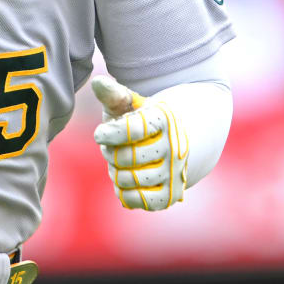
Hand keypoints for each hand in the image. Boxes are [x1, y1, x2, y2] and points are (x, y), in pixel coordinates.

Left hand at [91, 76, 188, 210]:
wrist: (187, 139)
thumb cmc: (149, 119)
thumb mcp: (134, 103)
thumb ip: (115, 94)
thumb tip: (96, 82)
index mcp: (166, 120)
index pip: (132, 130)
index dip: (109, 133)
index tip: (99, 134)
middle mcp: (175, 147)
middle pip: (127, 157)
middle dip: (110, 152)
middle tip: (110, 148)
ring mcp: (175, 172)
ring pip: (130, 179)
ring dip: (115, 172)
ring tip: (117, 162)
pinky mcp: (172, 195)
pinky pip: (141, 201)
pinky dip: (125, 193)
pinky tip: (124, 180)